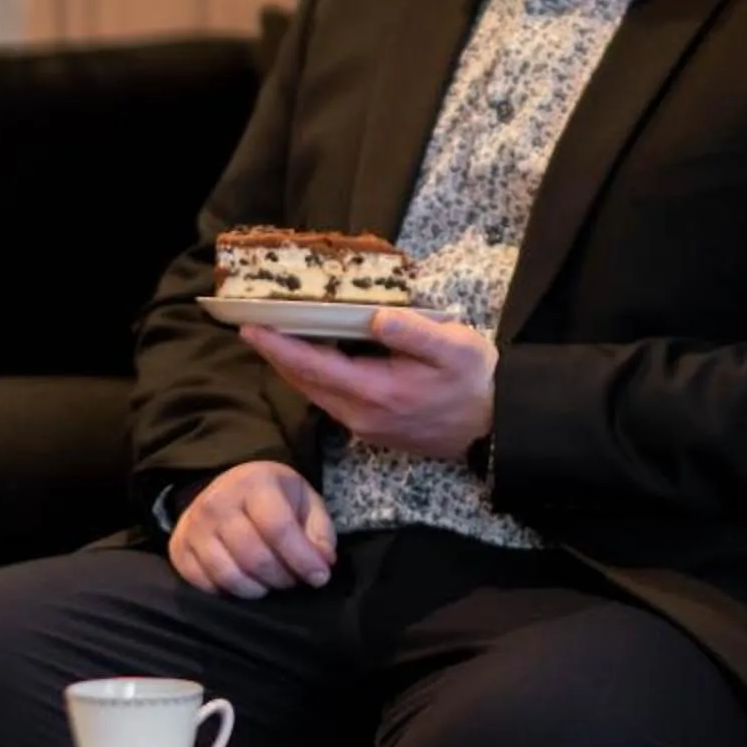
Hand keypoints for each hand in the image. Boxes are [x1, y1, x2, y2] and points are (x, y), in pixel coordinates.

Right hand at [170, 461, 334, 598]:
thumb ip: (320, 533)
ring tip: (269, 582)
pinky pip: (204, 585)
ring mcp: (192, 526)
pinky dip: (229, 593)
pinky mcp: (178, 548)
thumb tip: (322, 564)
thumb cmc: (274, 500)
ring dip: (258, 590)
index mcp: (253, 482)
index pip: (278, 528)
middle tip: (292, 579)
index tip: (319, 577)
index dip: (303, 559)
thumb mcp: (305, 503)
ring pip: (229, 576)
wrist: (227, 491)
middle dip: (282, 578)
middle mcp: (217, 501)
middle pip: (254, 557)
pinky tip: (244, 581)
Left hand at [243, 308, 495, 459]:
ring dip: (292, 368)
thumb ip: (414, 332)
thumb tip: (377, 317)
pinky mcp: (372, 429)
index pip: (314, 367)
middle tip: (251, 327)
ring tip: (272, 339)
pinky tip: (311, 359)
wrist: (496, 424)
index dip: (279, 347)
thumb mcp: (454, 347)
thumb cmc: (475, 379)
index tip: (250, 329)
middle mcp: (362, 414)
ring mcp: (365, 426)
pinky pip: (331, 401)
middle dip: (275, 355)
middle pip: (305, 383)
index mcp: (377, 391)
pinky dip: (314, 379)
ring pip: (315, 394)